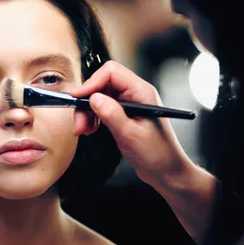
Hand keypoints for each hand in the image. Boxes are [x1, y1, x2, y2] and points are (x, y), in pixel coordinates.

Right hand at [71, 61, 193, 185]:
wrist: (166, 171)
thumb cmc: (157, 154)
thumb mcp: (130, 135)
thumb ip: (112, 114)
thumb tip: (94, 98)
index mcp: (142, 92)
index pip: (111, 72)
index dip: (92, 82)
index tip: (77, 97)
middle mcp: (136, 93)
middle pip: (103, 84)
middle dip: (87, 101)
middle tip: (79, 123)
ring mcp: (130, 103)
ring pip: (100, 97)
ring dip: (87, 112)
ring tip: (83, 130)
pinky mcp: (124, 114)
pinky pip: (103, 108)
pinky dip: (93, 117)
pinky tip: (90, 130)